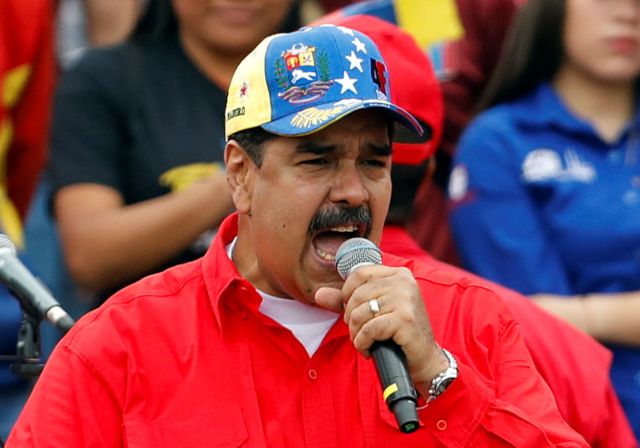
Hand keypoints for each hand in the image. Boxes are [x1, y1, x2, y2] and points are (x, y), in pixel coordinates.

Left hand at [315, 265, 447, 395]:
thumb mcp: (372, 312)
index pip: (359, 273)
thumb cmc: (397, 333)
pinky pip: (369, 329)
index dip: (347, 293)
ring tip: (365, 341)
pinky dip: (363, 343)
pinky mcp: (405, 319)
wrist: (424, 359)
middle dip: (351, 318)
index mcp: (398, 274)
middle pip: (357, 295)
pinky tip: (370, 349)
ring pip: (360, 313)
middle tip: (360, 332)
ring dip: (356, 333)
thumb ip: (345, 301)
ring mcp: (406, 299)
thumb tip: (318, 294)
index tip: (352, 311)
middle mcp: (404, 282)